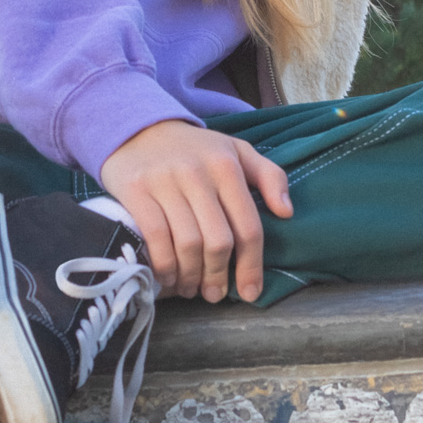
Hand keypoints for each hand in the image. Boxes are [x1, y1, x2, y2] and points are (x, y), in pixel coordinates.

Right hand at [97, 120, 293, 304]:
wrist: (136, 128)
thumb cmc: (194, 149)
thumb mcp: (236, 151)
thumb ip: (269, 176)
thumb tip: (287, 212)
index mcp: (227, 166)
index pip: (248, 226)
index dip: (252, 266)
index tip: (250, 292)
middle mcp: (198, 173)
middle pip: (218, 241)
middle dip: (219, 276)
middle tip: (214, 294)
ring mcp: (165, 182)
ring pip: (187, 244)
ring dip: (191, 276)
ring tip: (191, 289)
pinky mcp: (135, 191)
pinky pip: (155, 238)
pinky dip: (164, 265)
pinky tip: (168, 277)